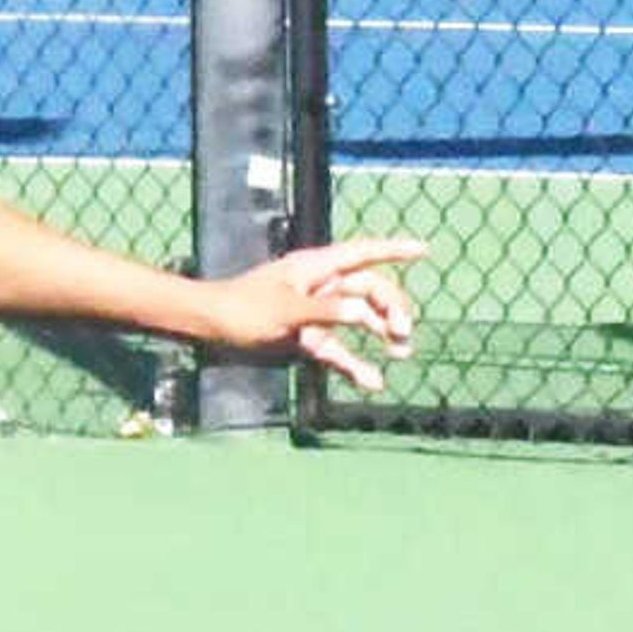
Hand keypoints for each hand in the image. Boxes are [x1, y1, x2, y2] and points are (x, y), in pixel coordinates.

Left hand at [208, 236, 424, 392]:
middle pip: (369, 290)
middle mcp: (320, 287)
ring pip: (358, 320)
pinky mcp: (306, 338)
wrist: (208, 327)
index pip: (362, 254)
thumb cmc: (242, 309)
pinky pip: (336, 350)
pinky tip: (373, 381)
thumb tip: (364, 315)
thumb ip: (327, 311)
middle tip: (404, 331)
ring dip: (381, 334)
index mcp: (316, 268)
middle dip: (392, 307)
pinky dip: (353, 364)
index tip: (424, 250)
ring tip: (402, 352)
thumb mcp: (286, 310)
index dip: (394, 250)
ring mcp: (314, 313)